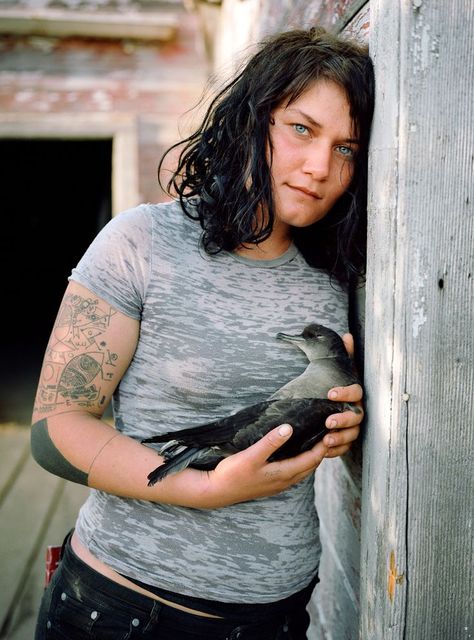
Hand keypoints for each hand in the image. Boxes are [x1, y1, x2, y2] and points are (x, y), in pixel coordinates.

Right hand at [193, 424, 327, 508]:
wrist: (216, 492)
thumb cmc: (232, 474)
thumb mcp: (251, 455)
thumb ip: (270, 442)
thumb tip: (289, 428)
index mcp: (283, 474)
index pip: (311, 460)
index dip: (322, 446)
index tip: (330, 432)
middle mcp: (284, 482)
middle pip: (310, 467)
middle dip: (321, 452)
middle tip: (328, 435)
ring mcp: (277, 485)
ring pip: (302, 471)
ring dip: (311, 458)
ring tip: (315, 442)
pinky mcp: (270, 484)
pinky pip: (293, 473)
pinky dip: (300, 463)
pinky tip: (295, 454)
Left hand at [323, 332, 363, 457]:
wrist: (332, 402)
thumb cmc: (337, 385)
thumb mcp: (338, 369)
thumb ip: (343, 354)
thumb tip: (347, 335)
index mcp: (355, 393)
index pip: (355, 392)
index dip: (345, 393)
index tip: (329, 393)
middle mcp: (358, 410)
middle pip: (357, 417)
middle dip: (343, 419)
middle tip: (328, 421)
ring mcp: (354, 427)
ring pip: (352, 435)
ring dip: (340, 438)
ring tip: (326, 439)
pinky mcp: (346, 440)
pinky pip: (344, 448)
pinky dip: (335, 450)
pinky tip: (324, 450)